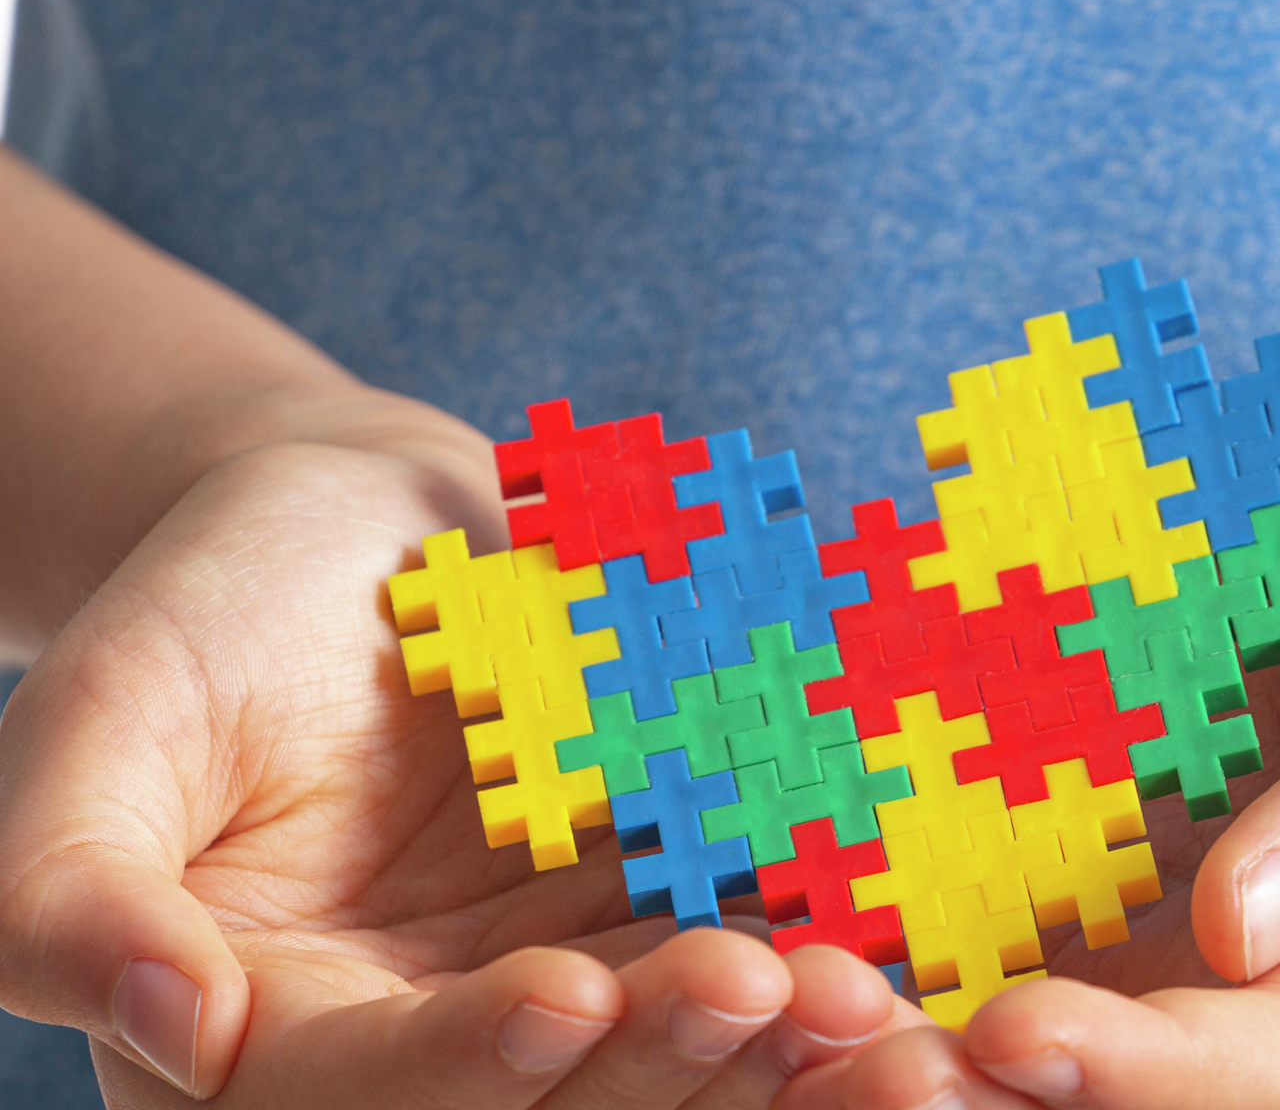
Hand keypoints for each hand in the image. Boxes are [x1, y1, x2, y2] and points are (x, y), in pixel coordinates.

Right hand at [0, 404, 923, 1107]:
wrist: (352, 524)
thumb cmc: (198, 617)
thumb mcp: (93, 729)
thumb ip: (72, 894)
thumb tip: (163, 1027)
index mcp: (273, 1042)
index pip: (368, 1092)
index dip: (468, 1065)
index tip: (569, 996)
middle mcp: (431, 1038)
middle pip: (554, 1095)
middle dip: (663, 1063)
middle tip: (774, 996)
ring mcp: (559, 972)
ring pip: (670, 1038)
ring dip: (770, 1033)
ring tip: (857, 987)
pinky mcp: (657, 900)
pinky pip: (745, 926)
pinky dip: (819, 928)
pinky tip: (898, 910)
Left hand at [776, 345, 1279, 1108]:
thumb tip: (1248, 935)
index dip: (1157, 1072)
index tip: (1009, 1033)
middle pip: (1165, 1084)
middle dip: (1001, 1083)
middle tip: (839, 1036)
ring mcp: (1219, 935)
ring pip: (1071, 1025)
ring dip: (929, 1026)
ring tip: (793, 991)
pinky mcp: (1136, 868)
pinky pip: (1020, 921)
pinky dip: (913, 929)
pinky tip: (805, 903)